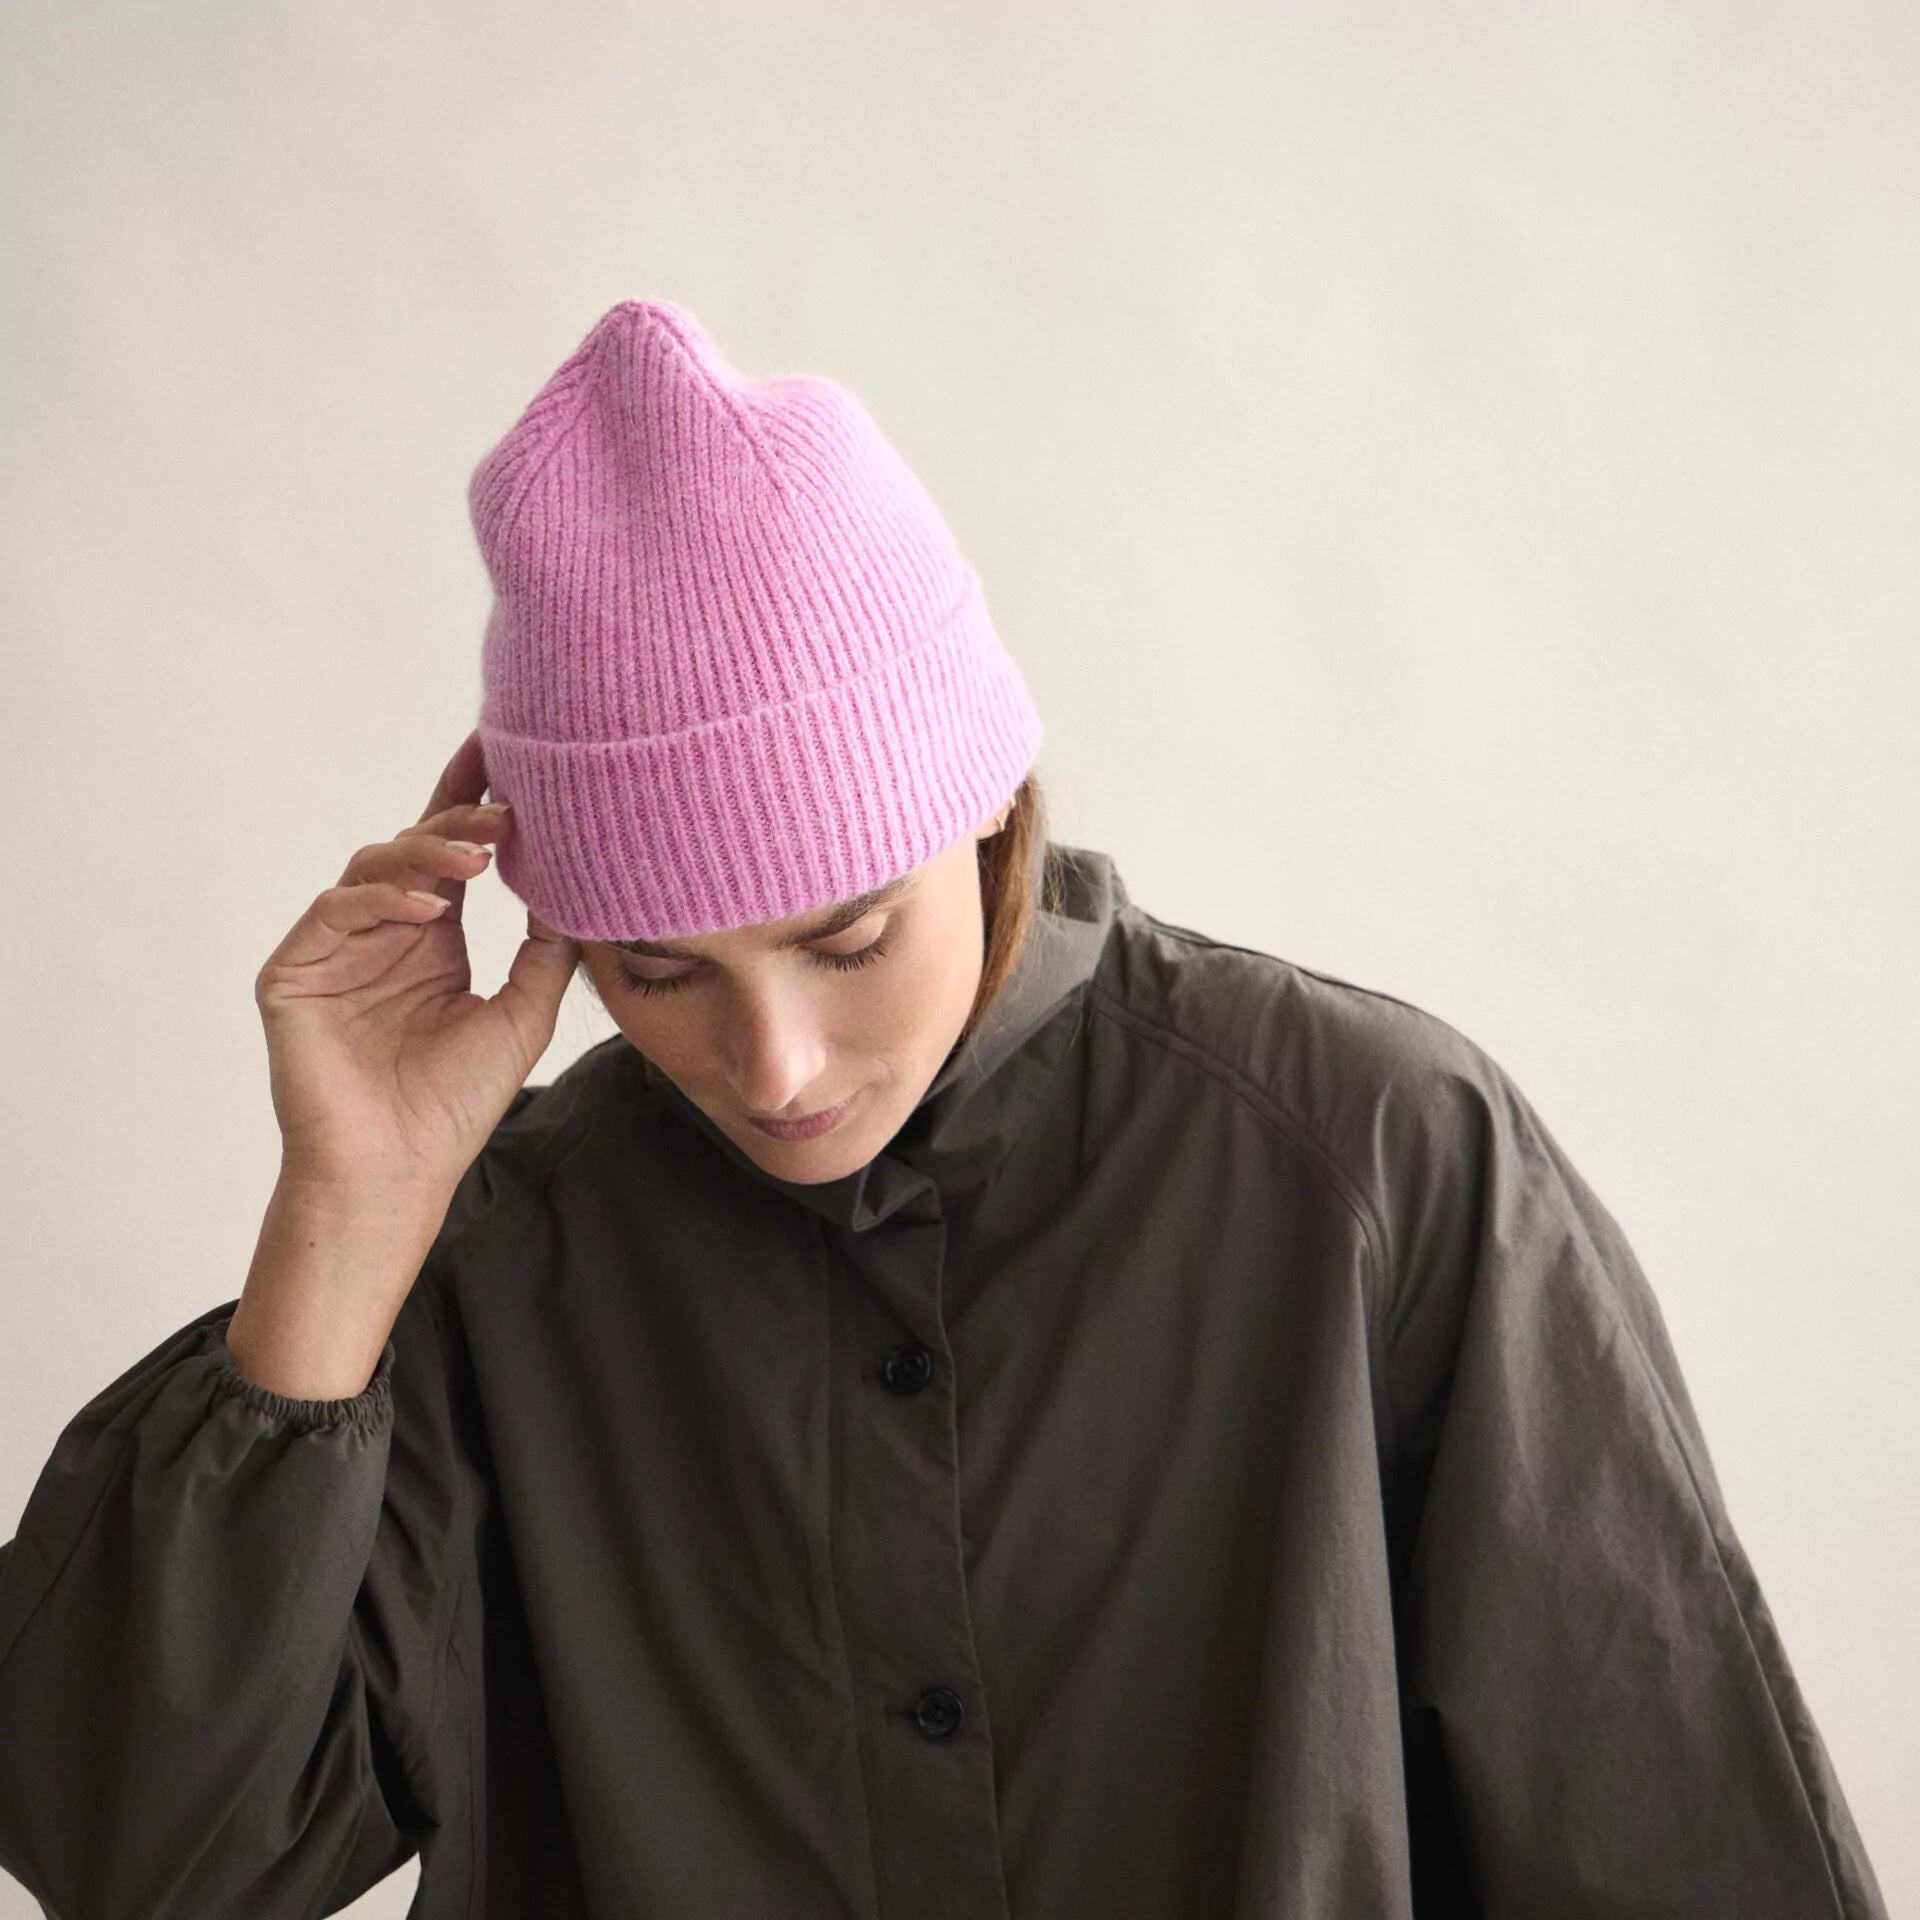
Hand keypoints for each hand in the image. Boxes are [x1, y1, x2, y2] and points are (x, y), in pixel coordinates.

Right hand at [252, 728, 581, 1194]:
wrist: (399, 1171)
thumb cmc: (455, 1104)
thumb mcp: (523, 1014)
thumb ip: (548, 950)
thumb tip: (582, 884)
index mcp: (430, 939)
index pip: (448, 854)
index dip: (468, 799)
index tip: (501, 748)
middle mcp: (382, 934)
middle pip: (413, 849)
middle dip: (459, 823)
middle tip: (508, 810)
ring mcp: (335, 951)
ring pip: (372, 868)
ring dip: (426, 855)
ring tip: (478, 856)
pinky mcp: (294, 973)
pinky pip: (333, 913)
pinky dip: (379, 902)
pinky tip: (428, 911)